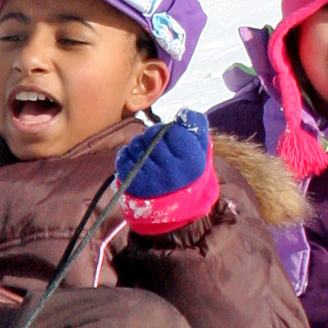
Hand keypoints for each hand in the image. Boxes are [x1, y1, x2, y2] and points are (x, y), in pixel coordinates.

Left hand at [116, 108, 218, 234]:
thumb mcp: (203, 156)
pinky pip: (124, 156)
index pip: (173, 130)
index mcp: (191, 161)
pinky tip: (137, 165)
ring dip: (140, 147)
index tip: (173, 142)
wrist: (174, 215)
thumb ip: (197, 131)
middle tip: (160, 151)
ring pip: (137, 144)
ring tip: (149, 160)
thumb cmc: (190, 181)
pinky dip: (128, 156)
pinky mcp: (131, 182)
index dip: (171, 133)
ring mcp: (148, 176)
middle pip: (153, 135)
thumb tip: (184, 113)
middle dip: (155, 138)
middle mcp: (170, 169)